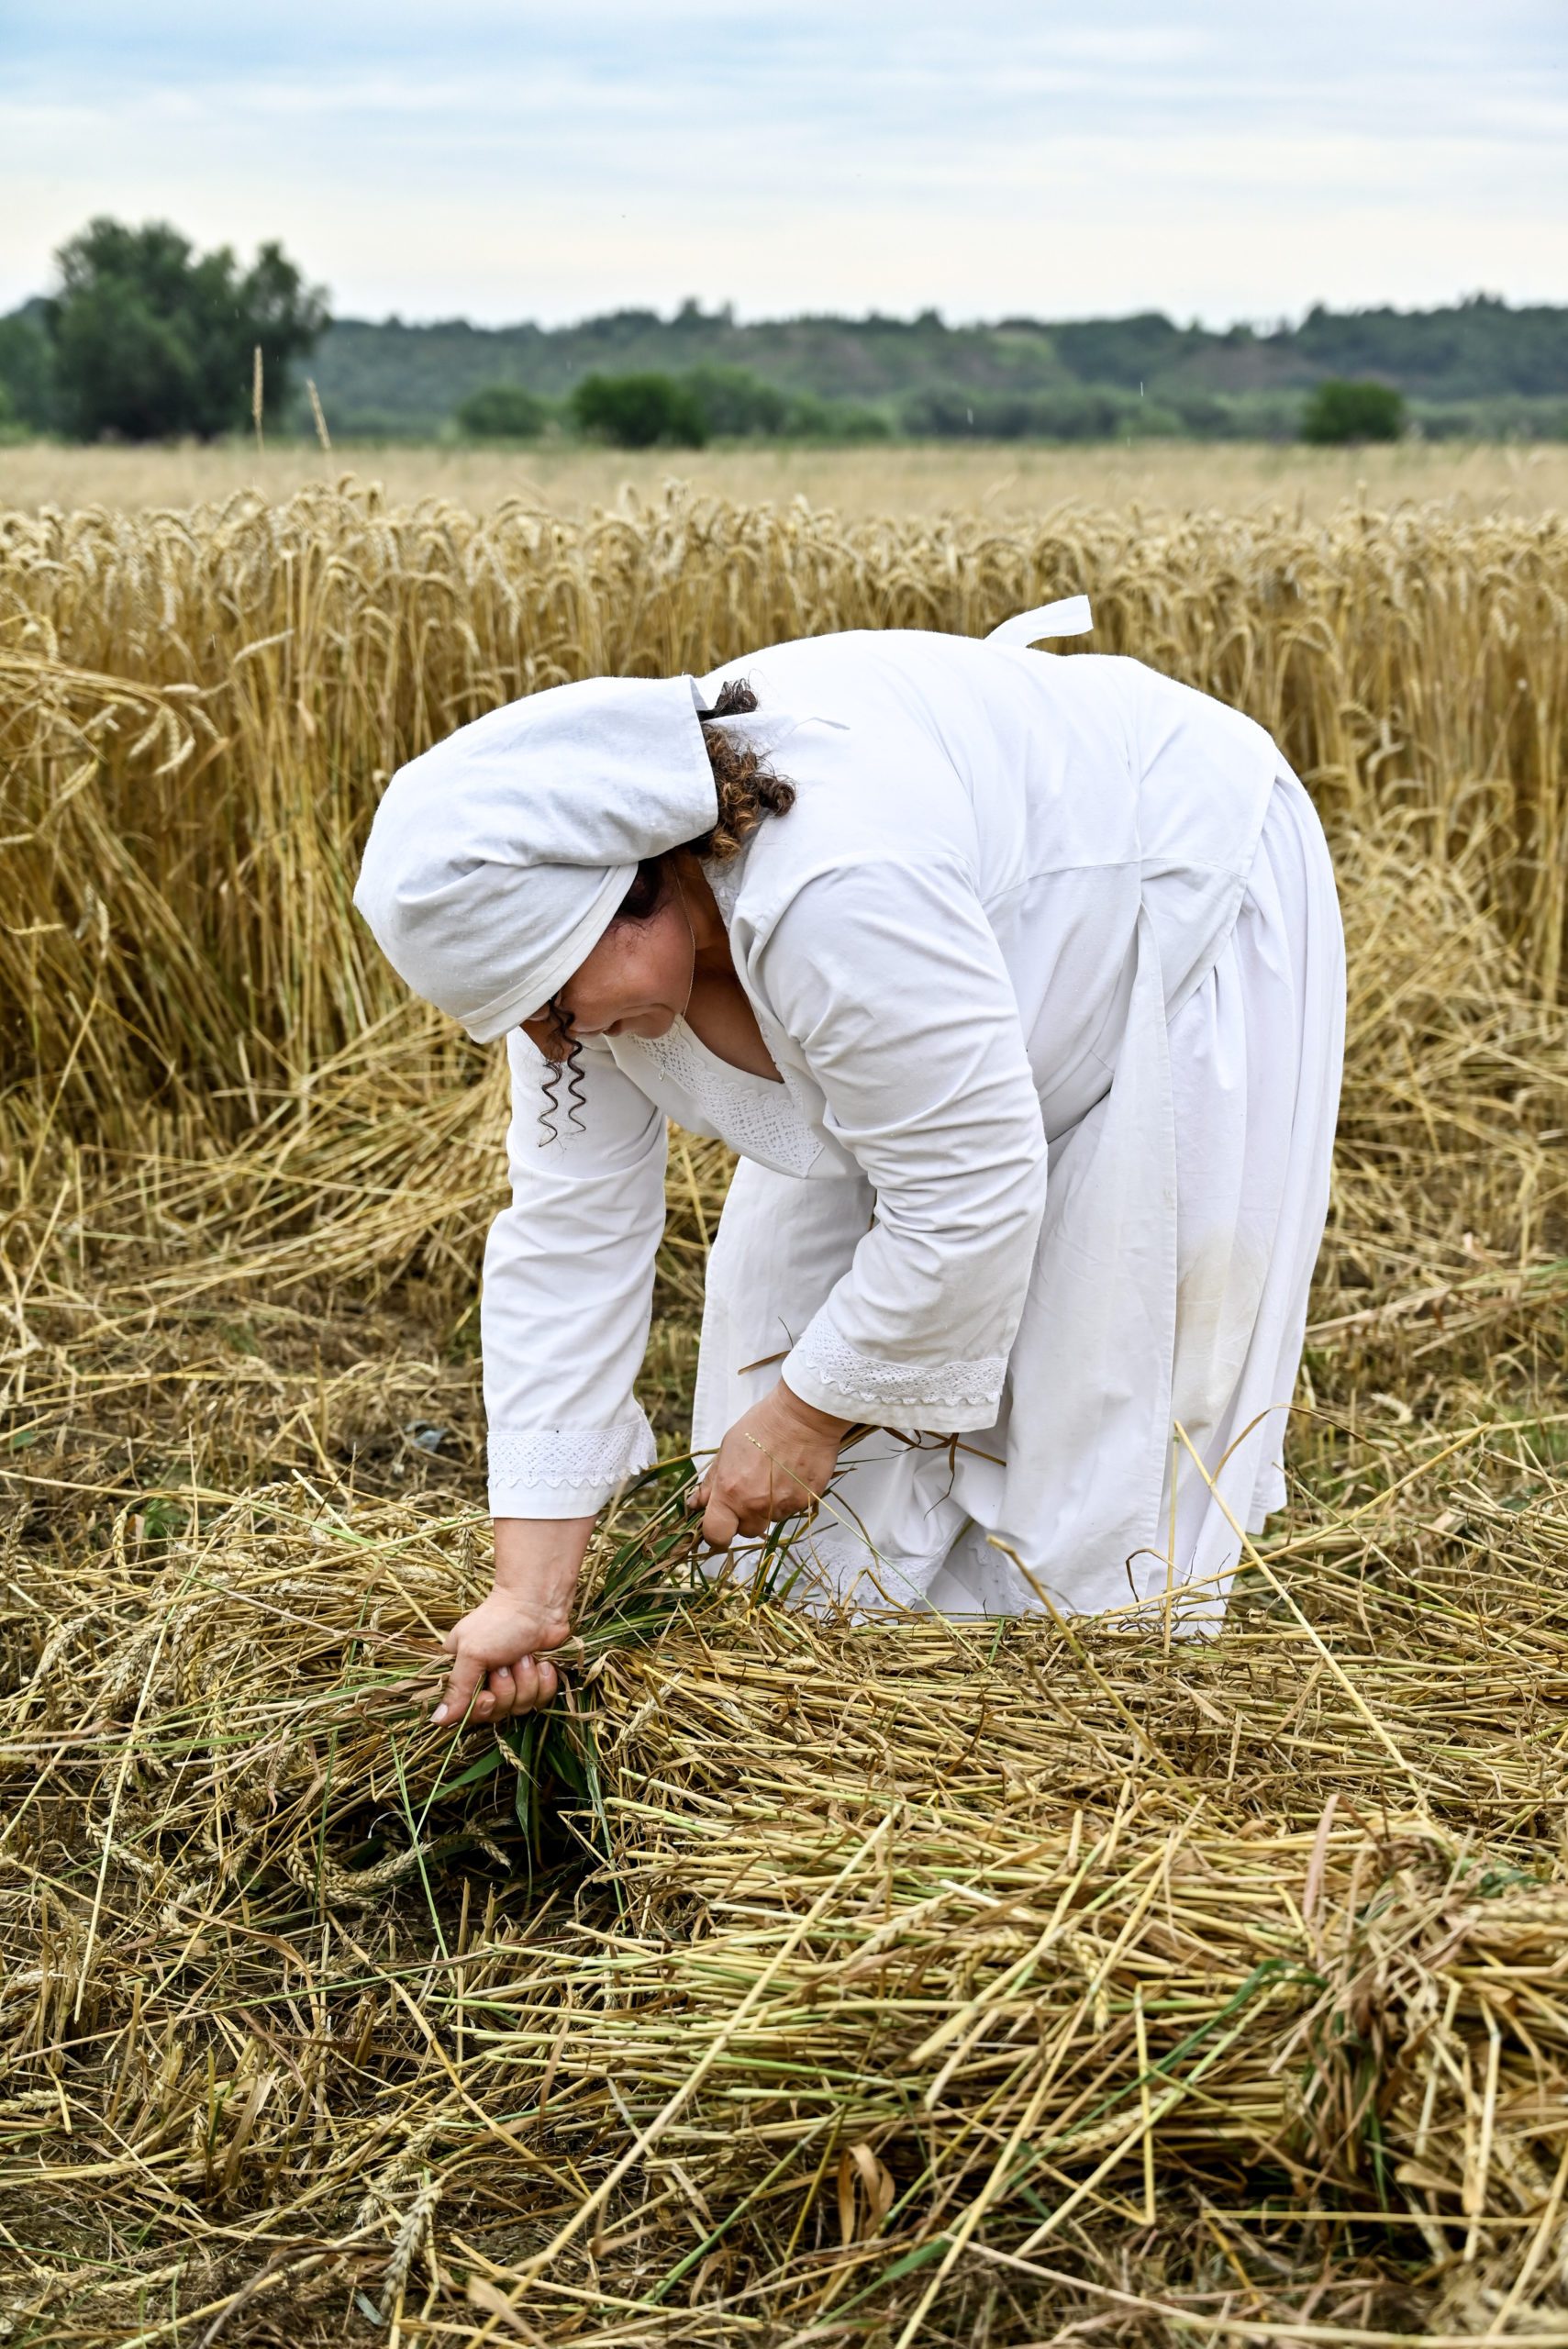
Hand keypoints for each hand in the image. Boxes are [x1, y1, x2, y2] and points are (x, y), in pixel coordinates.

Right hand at [433, 1516, 592, 1725]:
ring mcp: (513, 1682)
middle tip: (506, 1663)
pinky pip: (540, 1700)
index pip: (466, 1713)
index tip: (487, 1695)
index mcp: (464, 1673)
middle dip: (506, 1689)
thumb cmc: (500, 1622)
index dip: (479, 1709)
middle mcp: (486, 1681)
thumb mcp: (472, 1653)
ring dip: (526, 1680)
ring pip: (519, 1707)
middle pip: (495, 1713)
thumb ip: (457, 1688)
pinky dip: (544, 1682)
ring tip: (525, 1655)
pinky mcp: (536, 1680)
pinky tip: (542, 1662)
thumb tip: (438, 1721)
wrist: (540, 1604)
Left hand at [693, 1379, 850, 1549]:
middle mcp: (755, 1505)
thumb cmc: (761, 1426)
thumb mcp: (726, 1449)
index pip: (716, 1534)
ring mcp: (782, 1506)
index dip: (715, 1534)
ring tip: (774, 1476)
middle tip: (750, 1489)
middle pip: (746, 1531)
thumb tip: (695, 1504)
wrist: (802, 1416)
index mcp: (730, 1492)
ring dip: (768, 1507)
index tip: (719, 1525)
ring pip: (770, 1520)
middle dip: (744, 1517)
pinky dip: (789, 1498)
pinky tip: (790, 1475)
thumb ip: (711, 1483)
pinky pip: (791, 1510)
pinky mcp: (805, 1503)